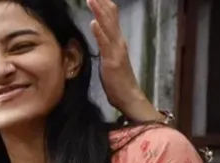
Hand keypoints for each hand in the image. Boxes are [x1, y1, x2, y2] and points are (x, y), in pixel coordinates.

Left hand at [89, 0, 157, 122]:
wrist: (129, 96)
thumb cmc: (117, 81)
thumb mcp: (108, 57)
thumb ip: (104, 41)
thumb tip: (96, 24)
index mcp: (117, 41)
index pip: (110, 18)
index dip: (103, 5)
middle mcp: (119, 42)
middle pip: (110, 18)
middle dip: (101, 4)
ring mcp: (116, 51)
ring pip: (108, 27)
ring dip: (99, 13)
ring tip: (91, 0)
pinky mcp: (112, 61)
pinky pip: (105, 45)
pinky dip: (100, 33)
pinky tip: (94, 23)